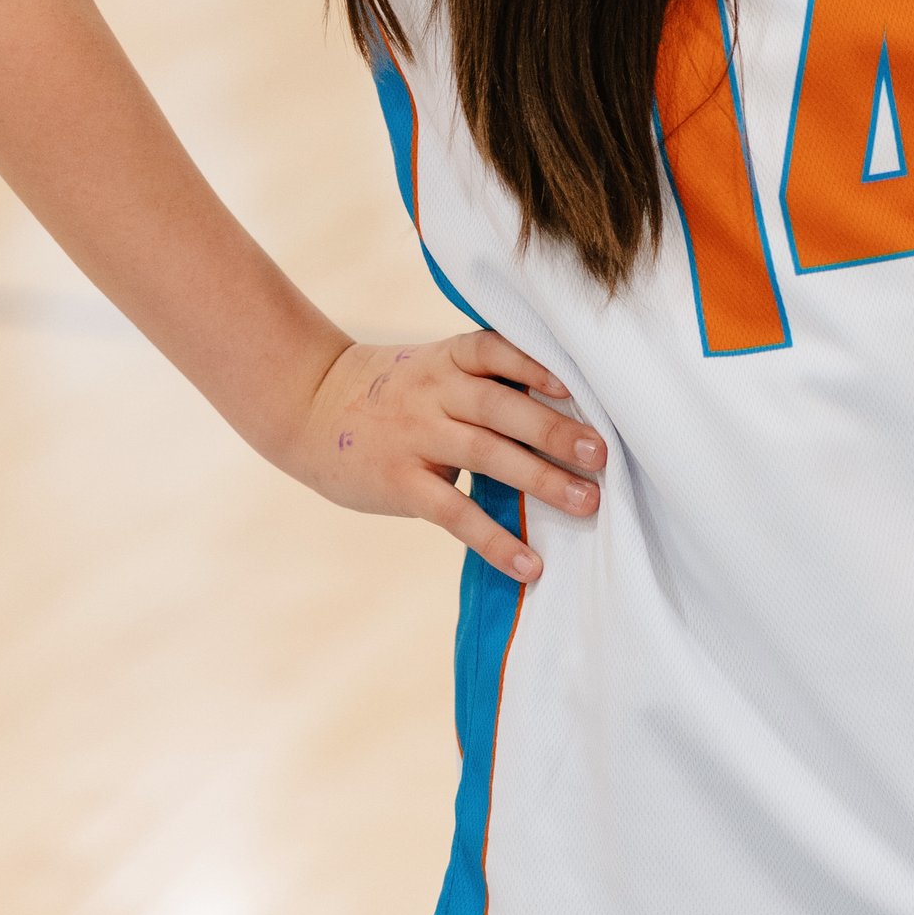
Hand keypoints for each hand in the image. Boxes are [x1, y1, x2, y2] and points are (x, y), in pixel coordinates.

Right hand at [287, 329, 603, 582]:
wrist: (311, 406)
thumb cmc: (394, 391)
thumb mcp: (433, 368)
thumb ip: (483, 380)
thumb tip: (563, 409)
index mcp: (447, 359)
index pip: (496, 351)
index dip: (536, 365)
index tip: (579, 385)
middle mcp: (434, 392)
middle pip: (501, 407)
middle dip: (555, 430)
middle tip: (602, 455)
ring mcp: (416, 436)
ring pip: (486, 455)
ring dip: (541, 480)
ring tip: (587, 503)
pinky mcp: (401, 482)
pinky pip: (454, 513)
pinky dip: (494, 540)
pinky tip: (528, 563)